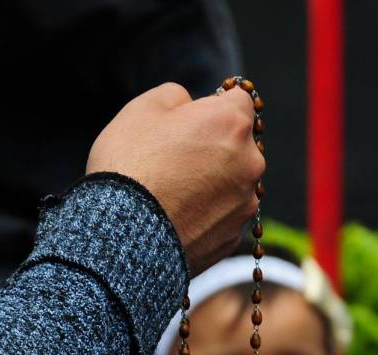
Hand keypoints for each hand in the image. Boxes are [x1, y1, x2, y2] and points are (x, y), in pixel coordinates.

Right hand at [86, 83, 263, 273]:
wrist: (126, 233)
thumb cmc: (131, 163)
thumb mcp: (143, 109)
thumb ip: (176, 96)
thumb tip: (190, 104)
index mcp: (231, 123)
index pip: (241, 100)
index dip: (217, 104)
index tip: (197, 114)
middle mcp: (250, 162)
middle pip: (240, 144)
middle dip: (215, 144)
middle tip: (176, 156)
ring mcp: (246, 202)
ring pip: (234, 181)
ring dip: (214, 180)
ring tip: (174, 190)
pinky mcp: (235, 234)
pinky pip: (224, 214)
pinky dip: (207, 212)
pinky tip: (178, 214)